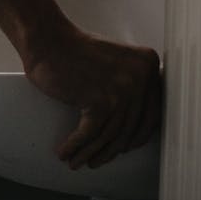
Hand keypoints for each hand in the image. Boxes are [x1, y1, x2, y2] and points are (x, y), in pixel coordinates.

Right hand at [25, 27, 161, 167]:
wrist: (48, 40)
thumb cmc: (76, 51)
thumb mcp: (117, 61)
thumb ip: (132, 82)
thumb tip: (136, 124)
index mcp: (148, 64)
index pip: (152, 113)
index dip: (137, 136)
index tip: (125, 147)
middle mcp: (141, 76)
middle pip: (130, 129)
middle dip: (111, 149)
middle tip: (97, 159)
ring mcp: (122, 90)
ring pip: (109, 136)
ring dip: (91, 153)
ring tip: (78, 160)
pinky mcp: (99, 102)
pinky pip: (89, 136)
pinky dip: (76, 147)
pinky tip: (66, 152)